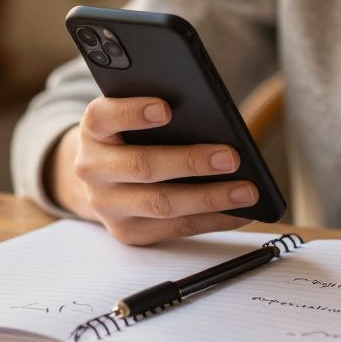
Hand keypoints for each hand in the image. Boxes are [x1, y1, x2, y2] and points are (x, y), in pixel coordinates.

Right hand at [49, 96, 254, 244]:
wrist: (100, 179)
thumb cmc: (130, 137)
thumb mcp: (131, 118)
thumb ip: (159, 113)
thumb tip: (216, 124)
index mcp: (93, 131)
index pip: (103, 116)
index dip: (132, 112)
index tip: (166, 109)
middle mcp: (93, 168)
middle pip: (142, 166)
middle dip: (190, 162)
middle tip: (232, 157)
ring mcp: (107, 205)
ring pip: (162, 204)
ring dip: (210, 198)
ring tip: (247, 191)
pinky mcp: (127, 232)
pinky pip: (176, 228)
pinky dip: (213, 221)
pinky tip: (239, 212)